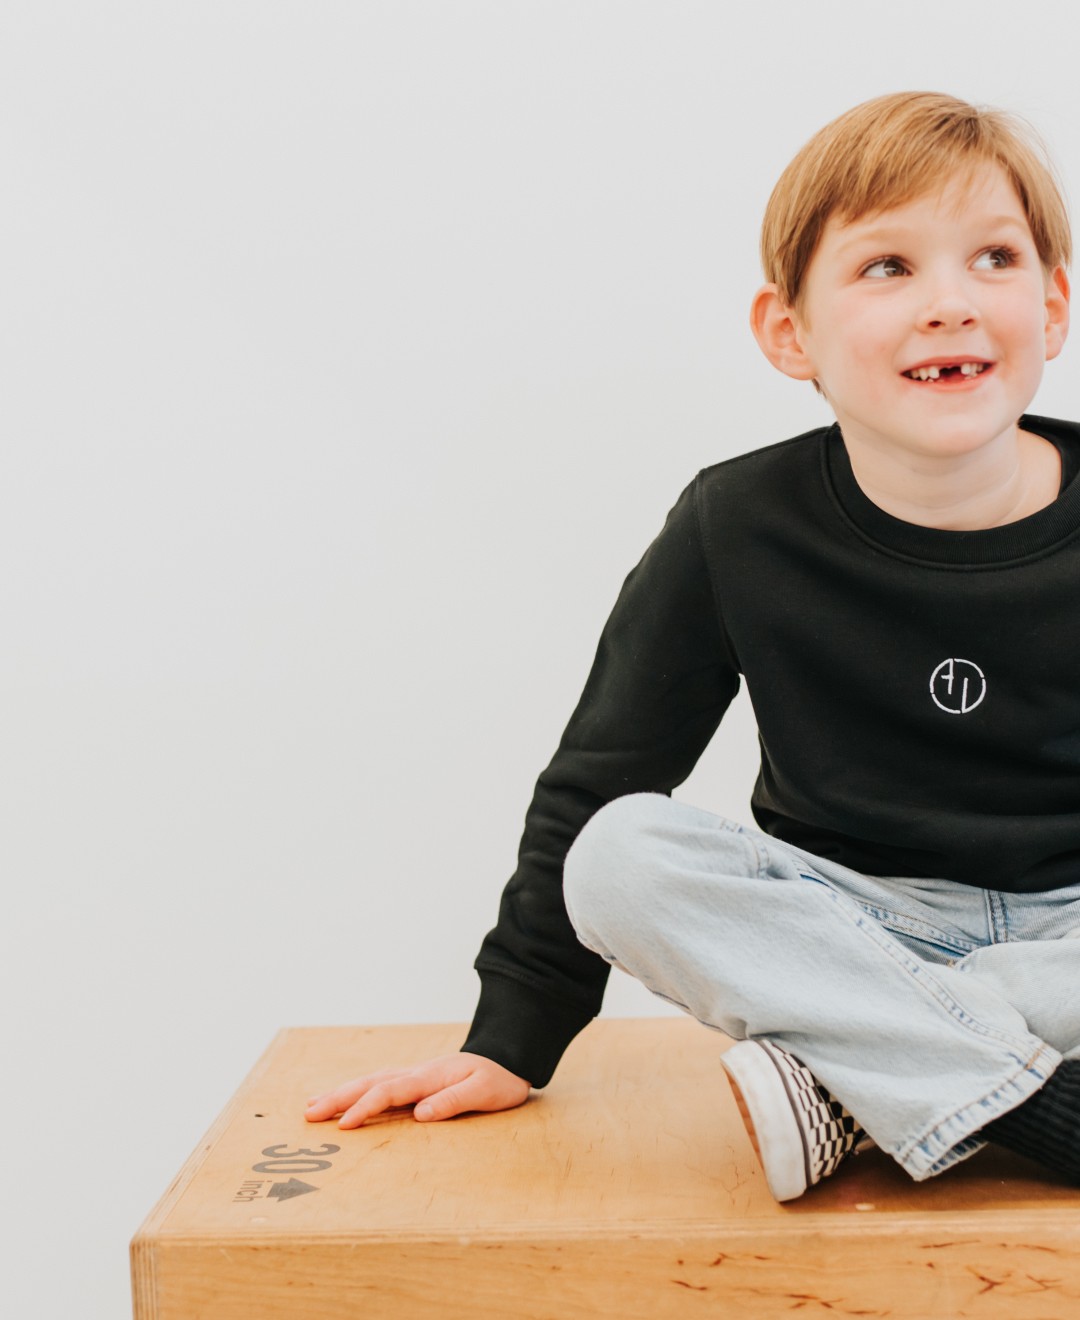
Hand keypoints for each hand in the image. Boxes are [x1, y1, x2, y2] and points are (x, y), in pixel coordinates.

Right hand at [303, 1052, 530, 1128]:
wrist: (509, 1057)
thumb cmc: (498, 1079)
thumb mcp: (484, 1093)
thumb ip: (453, 1101)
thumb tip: (420, 1113)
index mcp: (429, 1077)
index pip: (389, 1092)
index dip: (365, 1108)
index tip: (343, 1125)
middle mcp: (417, 1073)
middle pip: (371, 1084)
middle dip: (339, 1097)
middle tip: (309, 1113)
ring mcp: (415, 1074)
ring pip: (371, 1081)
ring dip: (343, 1092)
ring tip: (314, 1104)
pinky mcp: (417, 1080)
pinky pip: (381, 1083)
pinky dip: (359, 1090)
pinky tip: (347, 1096)